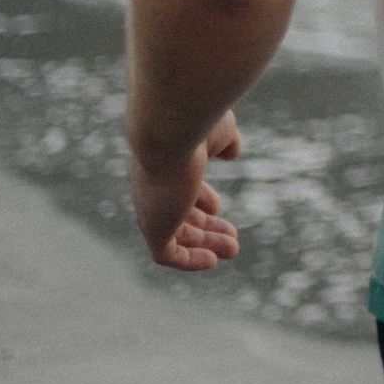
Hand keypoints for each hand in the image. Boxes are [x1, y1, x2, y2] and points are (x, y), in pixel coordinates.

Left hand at [128, 109, 243, 270]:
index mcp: (162, 162)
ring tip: (233, 250)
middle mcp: (151, 187)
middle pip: (177, 214)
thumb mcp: (217, 129)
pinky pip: (167, 254)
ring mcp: (150, 208)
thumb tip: (231, 152)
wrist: (169, 129)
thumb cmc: (195, 122)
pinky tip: (211, 261)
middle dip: (205, 227)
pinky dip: (188, 260)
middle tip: (231, 236)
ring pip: (176, 235)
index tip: (217, 208)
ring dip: (205, 244)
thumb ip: (224, 141)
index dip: (198, 199)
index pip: (176, 188)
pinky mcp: (153, 227)